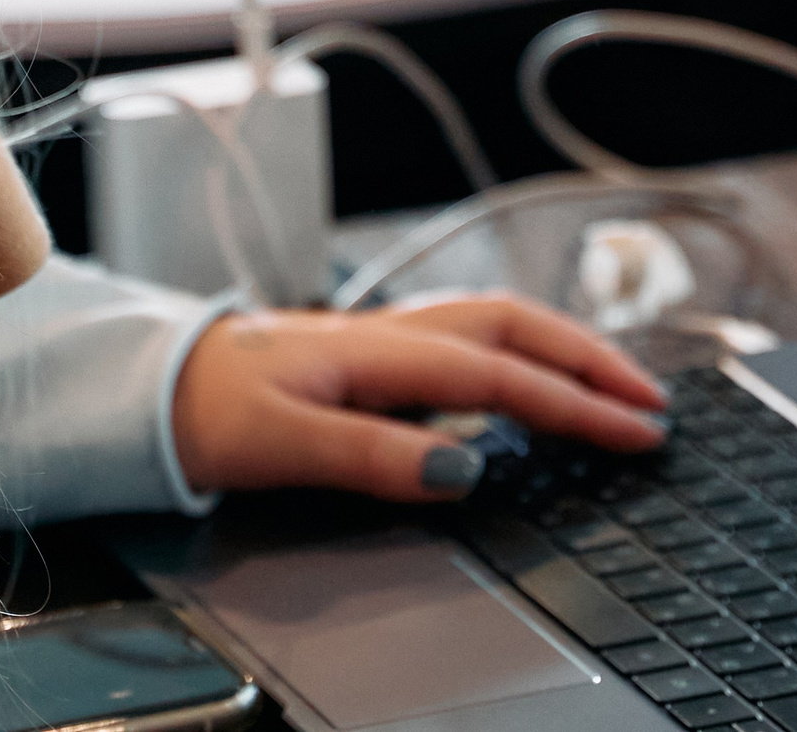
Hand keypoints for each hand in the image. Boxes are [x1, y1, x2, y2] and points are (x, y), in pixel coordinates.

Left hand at [171, 291, 668, 501]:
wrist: (143, 385)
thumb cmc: (199, 409)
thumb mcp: (279, 443)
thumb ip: (372, 456)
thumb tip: (465, 470)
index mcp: (376, 350)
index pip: (501, 375)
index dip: (577, 403)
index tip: (638, 432)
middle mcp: (387, 334)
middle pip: (514, 329)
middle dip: (592, 361)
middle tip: (653, 404)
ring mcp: (378, 341)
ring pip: (493, 327)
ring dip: (561, 350)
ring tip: (613, 386)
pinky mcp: (366, 358)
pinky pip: (465, 343)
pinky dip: (518, 355)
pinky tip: (527, 383)